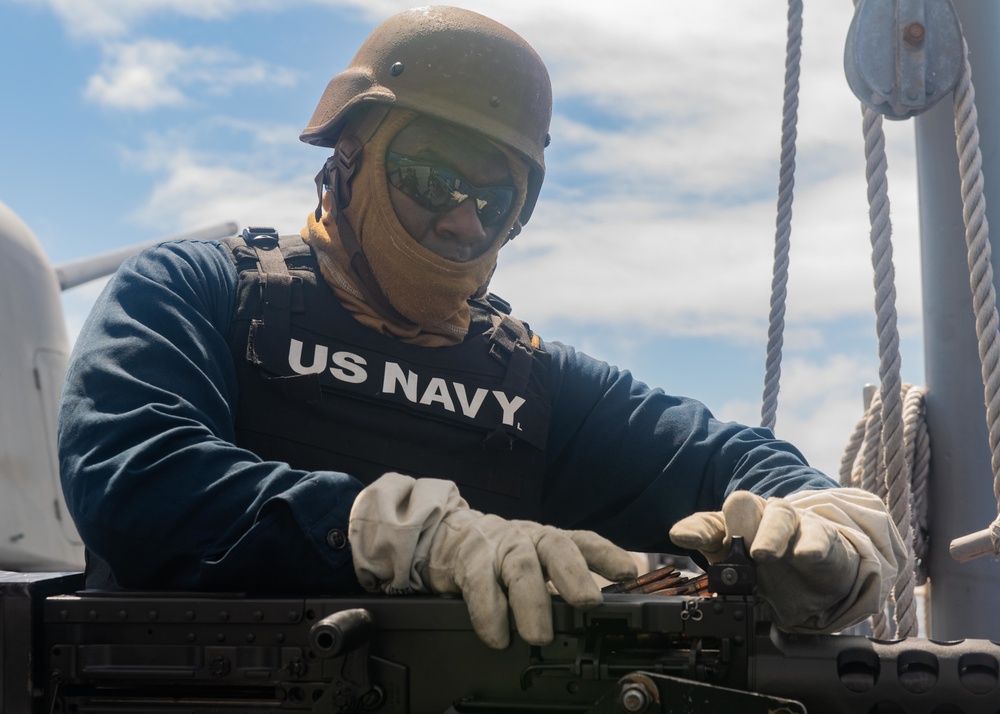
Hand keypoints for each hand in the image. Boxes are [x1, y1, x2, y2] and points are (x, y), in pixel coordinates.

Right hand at [349, 473, 637, 648]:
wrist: (449, 538)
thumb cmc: (504, 556)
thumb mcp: (538, 562)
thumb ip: (564, 584)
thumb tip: (600, 617)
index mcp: (551, 539)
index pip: (585, 541)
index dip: (608, 555)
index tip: (628, 573)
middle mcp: (529, 538)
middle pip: (556, 548)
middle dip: (574, 574)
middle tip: (588, 601)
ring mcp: (499, 547)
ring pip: (519, 568)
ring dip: (531, 602)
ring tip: (539, 636)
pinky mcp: (469, 562)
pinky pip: (480, 586)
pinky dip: (489, 614)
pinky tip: (497, 636)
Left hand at [669, 488, 905, 631]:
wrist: (819, 581)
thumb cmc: (773, 573)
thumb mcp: (743, 579)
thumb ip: (721, 573)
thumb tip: (697, 563)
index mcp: (732, 529)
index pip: (708, 523)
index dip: (694, 530)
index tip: (680, 537)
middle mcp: (760, 518)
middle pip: (743, 504)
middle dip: (737, 522)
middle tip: (738, 549)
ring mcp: (791, 525)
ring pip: (779, 515)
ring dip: (770, 534)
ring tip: (762, 554)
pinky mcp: (822, 537)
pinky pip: (816, 535)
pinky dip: (810, 545)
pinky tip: (805, 555)